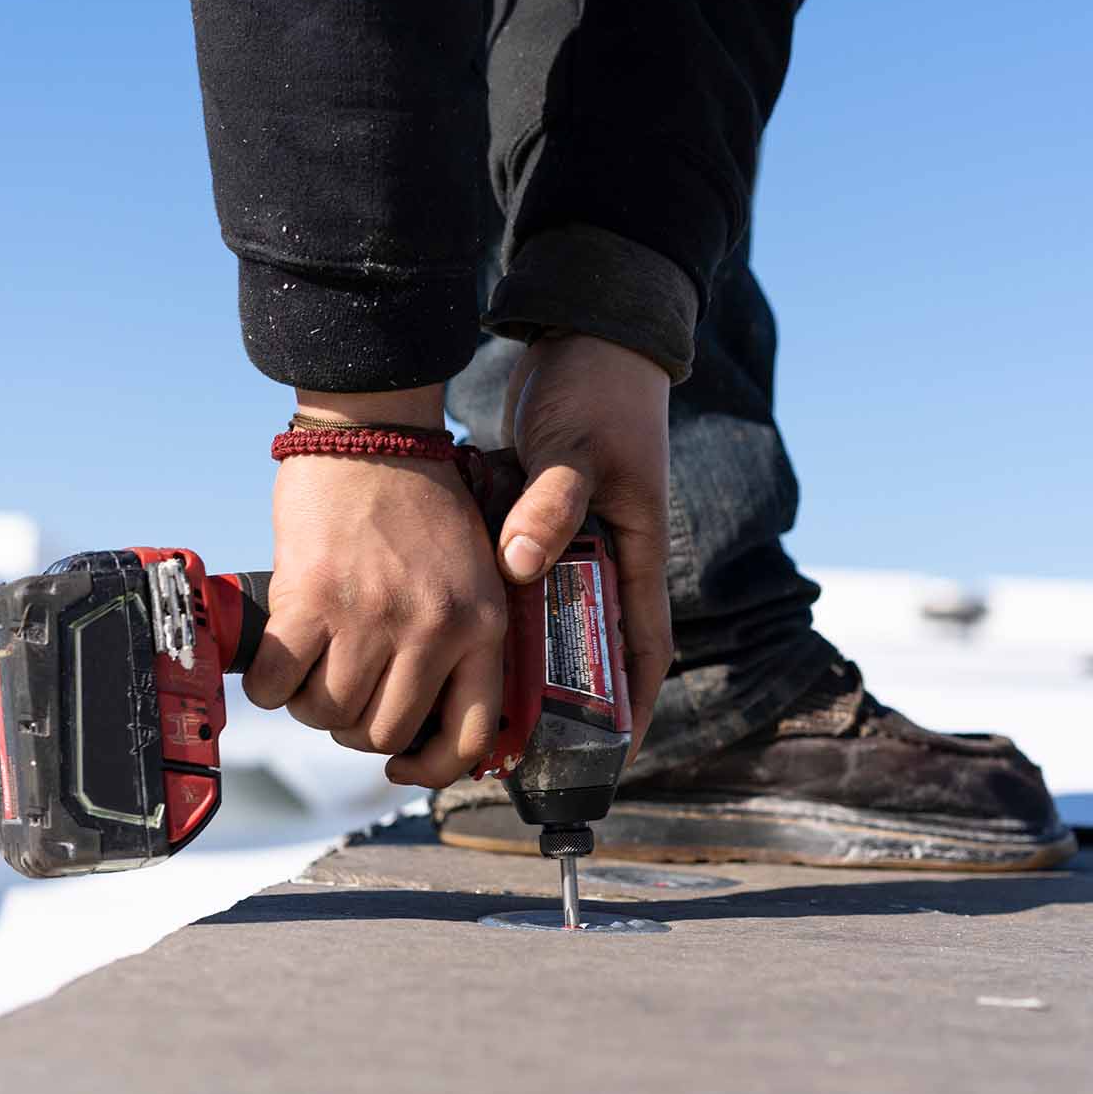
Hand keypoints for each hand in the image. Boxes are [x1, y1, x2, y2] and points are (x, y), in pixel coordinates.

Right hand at [247, 386, 505, 789]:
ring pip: (327, 715)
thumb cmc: (422, 504)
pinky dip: (268, 685)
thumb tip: (420, 717)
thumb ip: (461, 638)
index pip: (467, 736)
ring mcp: (371, 616)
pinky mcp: (312, 598)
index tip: (400, 767)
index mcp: (481, 626)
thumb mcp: (476, 572)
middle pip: (381, 734)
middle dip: (353, 727)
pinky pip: (278, 684)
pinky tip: (274, 660)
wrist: (373, 435)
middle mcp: (432, 629)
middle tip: (342, 692)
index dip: (429, 770)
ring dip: (309, 705)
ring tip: (311, 668)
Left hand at [499, 332, 673, 761]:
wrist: (586, 332)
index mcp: (637, 551)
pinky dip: (491, 600)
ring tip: (465, 700)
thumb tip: (520, 567)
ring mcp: (572, 540)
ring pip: (547, 617)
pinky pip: (518, 579)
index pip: (643, 651)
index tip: (606, 761)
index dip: (630, 709)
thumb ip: (552, 504)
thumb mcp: (576, 446)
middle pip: (588, 647)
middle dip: (556, 699)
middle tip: (507, 745)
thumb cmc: (599, 388)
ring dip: (514, 653)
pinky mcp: (540, 519)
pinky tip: (449, 623)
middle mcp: (609, 557)